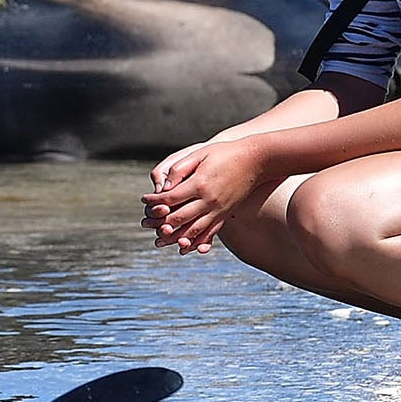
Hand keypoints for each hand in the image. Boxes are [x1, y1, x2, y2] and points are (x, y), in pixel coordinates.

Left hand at [139, 139, 265, 253]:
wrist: (256, 161)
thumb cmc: (224, 154)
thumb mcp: (199, 154)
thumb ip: (179, 170)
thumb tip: (163, 186)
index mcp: (200, 184)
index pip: (171, 198)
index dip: (155, 201)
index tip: (144, 200)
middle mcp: (209, 201)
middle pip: (179, 218)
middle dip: (159, 222)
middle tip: (144, 224)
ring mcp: (219, 210)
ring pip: (193, 230)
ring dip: (174, 238)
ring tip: (159, 240)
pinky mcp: (225, 215)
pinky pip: (210, 233)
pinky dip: (196, 242)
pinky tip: (186, 247)